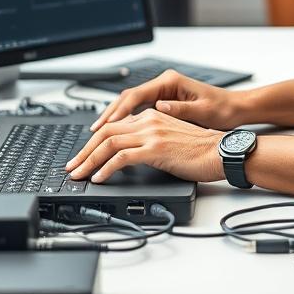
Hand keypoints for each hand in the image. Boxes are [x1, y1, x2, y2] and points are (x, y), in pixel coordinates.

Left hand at [66, 108, 225, 183]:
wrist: (221, 151)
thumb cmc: (202, 150)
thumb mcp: (171, 138)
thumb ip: (151, 140)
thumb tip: (131, 155)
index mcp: (151, 116)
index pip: (114, 126)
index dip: (94, 142)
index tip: (83, 156)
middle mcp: (148, 121)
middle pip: (105, 132)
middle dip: (84, 151)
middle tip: (73, 167)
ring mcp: (151, 134)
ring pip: (109, 144)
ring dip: (89, 161)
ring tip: (79, 175)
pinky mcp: (155, 149)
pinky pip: (122, 157)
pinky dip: (106, 168)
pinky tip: (99, 177)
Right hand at [89, 70, 243, 131]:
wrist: (235, 108)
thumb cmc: (222, 109)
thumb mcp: (202, 111)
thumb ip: (179, 110)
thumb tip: (158, 108)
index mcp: (169, 82)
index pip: (136, 95)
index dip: (119, 111)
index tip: (106, 125)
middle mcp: (163, 84)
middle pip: (127, 98)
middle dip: (109, 115)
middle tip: (93, 132)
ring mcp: (162, 92)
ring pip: (129, 104)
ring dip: (113, 118)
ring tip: (97, 133)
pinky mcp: (163, 102)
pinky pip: (137, 110)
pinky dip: (124, 120)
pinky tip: (115, 132)